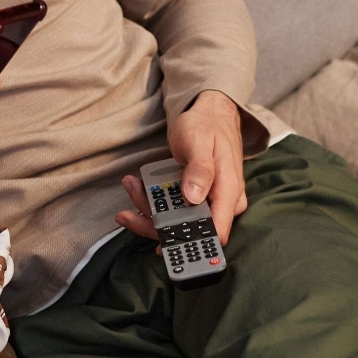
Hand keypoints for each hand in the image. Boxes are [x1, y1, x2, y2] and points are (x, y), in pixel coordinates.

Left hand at [116, 89, 247, 245]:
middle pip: (189, 228)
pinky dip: (153, 201)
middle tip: (129, 201)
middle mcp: (221, 203)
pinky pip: (174, 208)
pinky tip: (136, 187)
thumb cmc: (206, 126)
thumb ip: (200, 169)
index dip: (191, 243)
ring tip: (129, 185)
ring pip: (177, 220)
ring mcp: (207, 202)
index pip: (215, 230)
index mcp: (228, 193)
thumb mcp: (200, 142)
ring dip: (149, 208)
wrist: (210, 114)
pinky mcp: (195, 198)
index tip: (161, 243)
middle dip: (155, 219)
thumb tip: (194, 197)